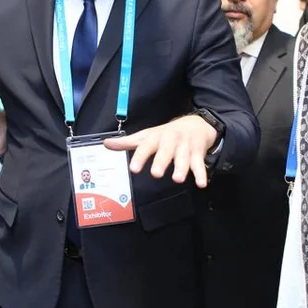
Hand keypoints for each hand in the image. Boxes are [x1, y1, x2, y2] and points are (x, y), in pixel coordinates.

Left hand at [103, 114, 218, 187]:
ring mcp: (186, 147)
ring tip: (178, 179)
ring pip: (184, 158)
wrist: (196, 124)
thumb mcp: (147, 136)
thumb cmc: (167, 134)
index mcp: (157, 137)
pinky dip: (201, 174)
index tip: (134, 168)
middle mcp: (171, 140)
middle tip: (156, 174)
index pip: (146, 146)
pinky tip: (201, 184)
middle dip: (162, 161)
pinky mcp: (198, 153)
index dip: (140, 157)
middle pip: (166, 151)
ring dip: (182, 168)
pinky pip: (199, 164)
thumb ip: (127, 142)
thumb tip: (106, 144)